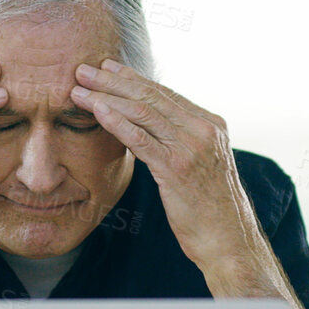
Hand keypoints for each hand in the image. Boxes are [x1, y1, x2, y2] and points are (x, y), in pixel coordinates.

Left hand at [70, 60, 269, 279]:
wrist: (229, 240)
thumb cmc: (211, 208)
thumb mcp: (201, 165)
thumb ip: (182, 142)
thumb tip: (151, 128)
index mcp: (210, 124)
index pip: (165, 93)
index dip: (133, 79)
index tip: (107, 68)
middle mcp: (203, 129)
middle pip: (151, 97)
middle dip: (113, 81)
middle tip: (83, 70)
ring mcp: (191, 147)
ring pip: (143, 113)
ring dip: (107, 97)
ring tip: (79, 90)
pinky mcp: (177, 168)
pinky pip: (141, 139)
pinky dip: (116, 122)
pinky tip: (96, 112)